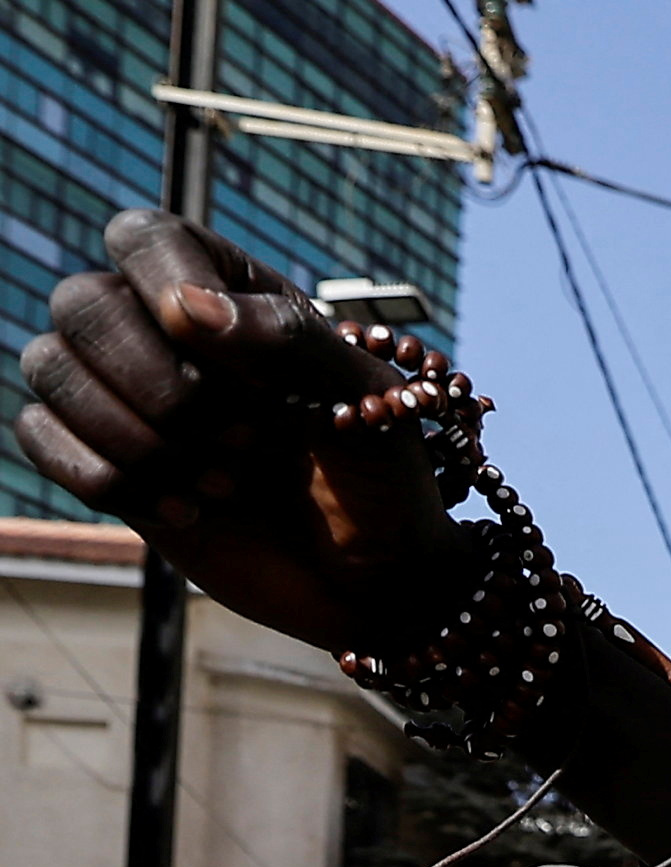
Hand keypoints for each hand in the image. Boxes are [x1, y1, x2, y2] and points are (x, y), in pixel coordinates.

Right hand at [15, 211, 471, 653]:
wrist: (373, 574)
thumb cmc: (381, 474)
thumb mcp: (367, 401)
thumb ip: (288, 340)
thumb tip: (187, 308)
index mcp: (230, 290)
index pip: (144, 238)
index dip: (166, 286)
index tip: (226, 356)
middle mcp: (162, 329)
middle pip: (81, 304)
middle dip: (157, 384)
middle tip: (245, 442)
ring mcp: (125, 392)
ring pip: (49, 367)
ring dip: (135, 437)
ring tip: (224, 483)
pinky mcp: (105, 455)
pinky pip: (39, 436)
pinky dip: (109, 479)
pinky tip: (187, 511)